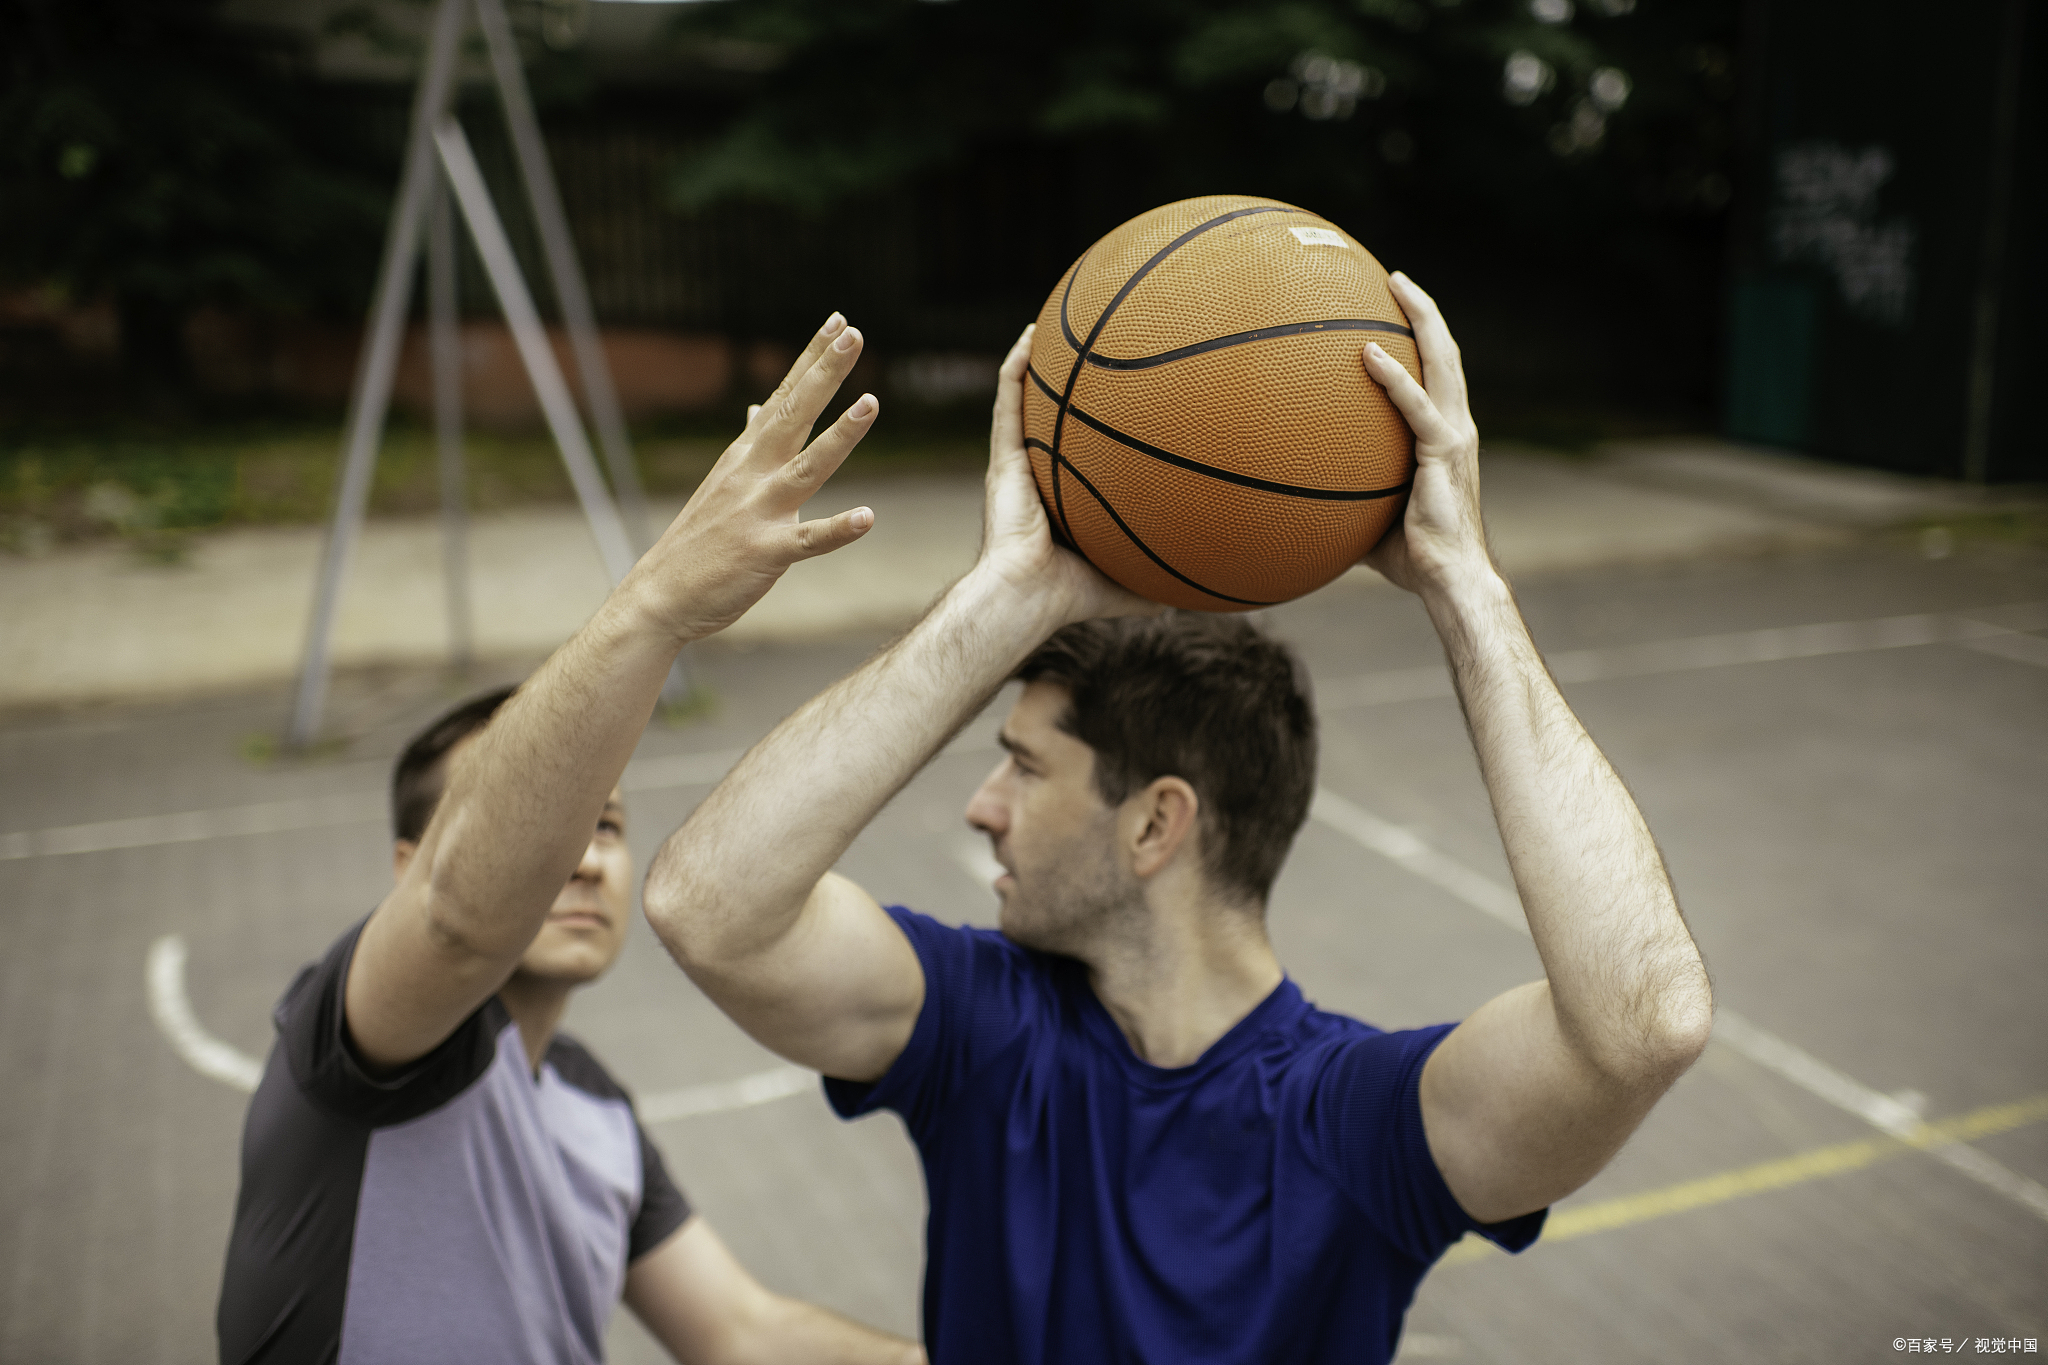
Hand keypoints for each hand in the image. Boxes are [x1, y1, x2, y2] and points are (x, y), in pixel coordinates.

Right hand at [627, 313, 878, 641]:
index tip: (837, 322)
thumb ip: (749, 444)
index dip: (811, 360)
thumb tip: (759, 407)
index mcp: (745, 456)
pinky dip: (837, 529)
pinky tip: (868, 517)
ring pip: (806, 468)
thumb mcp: (723, 481)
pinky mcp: (765, 553)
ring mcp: (758, 512)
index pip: (783, 397)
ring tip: (871, 403)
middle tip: (853, 334)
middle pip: (793, 415)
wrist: (660, 594)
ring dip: (839, 436)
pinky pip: (808, 541)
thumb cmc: (699, 540)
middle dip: (824, 374)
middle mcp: (751, 475)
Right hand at [973, 324, 1155, 624]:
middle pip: (1057, 420)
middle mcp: (1041, 475)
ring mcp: (1019, 464)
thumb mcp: (1132, 584)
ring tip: (1054, 325)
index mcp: (1067, 499)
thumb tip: (1220, 593)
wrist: (1028, 596)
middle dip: (1070, 387)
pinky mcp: (1002, 459)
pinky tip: (1030, 336)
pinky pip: (1007, 402)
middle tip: (1096, 350)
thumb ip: (1166, 583)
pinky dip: (1014, 367)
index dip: (1101, 429)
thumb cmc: (1073, 596)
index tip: (1132, 400)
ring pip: (1027, 402)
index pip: (1084, 454)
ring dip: (1038, 363)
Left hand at [1360, 274, 1491, 595]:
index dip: (1420, 338)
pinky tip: (1367, 355)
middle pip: (1445, 353)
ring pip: (1442, 363)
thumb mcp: (1368, 517)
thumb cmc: (1411, 555)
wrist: (1447, 579)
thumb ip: (1342, 493)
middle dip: (1423, 311)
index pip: (1435, 375)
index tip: (1393, 308)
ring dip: (1421, 320)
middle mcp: (1455, 426)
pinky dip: (1394, 378)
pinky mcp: (1443, 453)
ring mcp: (1453, 436)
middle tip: (1394, 278)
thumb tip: (1292, 493)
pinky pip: (1416, 406)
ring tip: (1394, 286)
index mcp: (1443, 435)